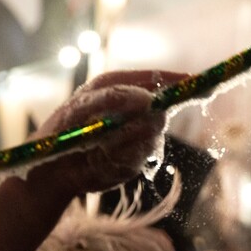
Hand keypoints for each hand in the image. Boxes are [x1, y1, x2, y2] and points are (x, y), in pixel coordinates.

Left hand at [26, 69, 187, 204]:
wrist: (52, 171)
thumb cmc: (62, 133)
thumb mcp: (83, 108)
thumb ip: (115, 98)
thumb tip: (149, 100)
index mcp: (118, 87)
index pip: (156, 78)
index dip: (178, 81)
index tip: (199, 85)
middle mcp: (131, 108)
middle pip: (159, 108)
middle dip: (150, 120)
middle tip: (126, 132)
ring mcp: (135, 132)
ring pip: (153, 135)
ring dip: (132, 144)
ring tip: (102, 149)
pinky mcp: (135, 156)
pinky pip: (143, 155)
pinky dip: (127, 159)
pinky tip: (106, 159)